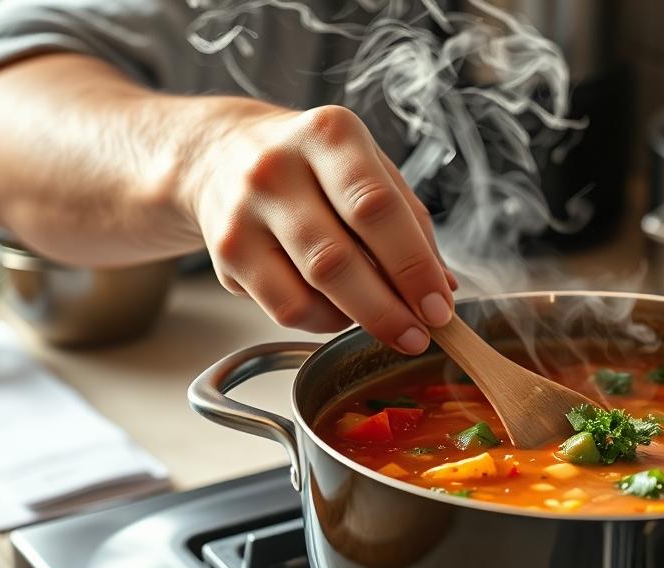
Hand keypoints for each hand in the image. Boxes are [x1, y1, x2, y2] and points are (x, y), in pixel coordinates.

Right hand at [185, 101, 456, 353]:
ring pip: (308, 293)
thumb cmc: (313, 163)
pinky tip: (338, 308)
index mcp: (329, 135)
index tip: (438, 307)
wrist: (221, 153)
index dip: (412, 266)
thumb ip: (409, 221)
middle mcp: (277, 168)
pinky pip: (285, 310)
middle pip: (338, 259)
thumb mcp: (367, 165)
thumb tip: (442, 286)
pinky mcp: (226, 255)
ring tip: (381, 318)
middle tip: (418, 336)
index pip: (376, 208)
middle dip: (387, 309)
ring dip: (357, 319)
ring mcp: (244, 213)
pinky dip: (322, 321)